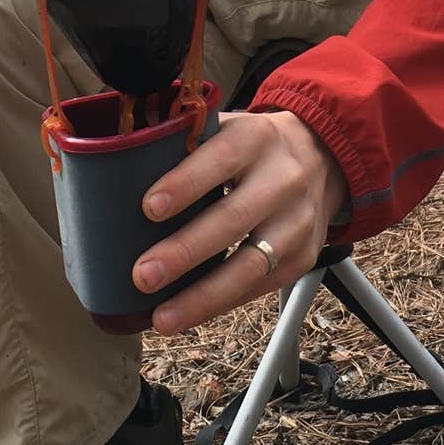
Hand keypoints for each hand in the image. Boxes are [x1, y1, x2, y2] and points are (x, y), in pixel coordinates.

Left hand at [133, 110, 347, 333]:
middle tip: (143, 275)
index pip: (220, 158)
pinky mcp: (303, 258)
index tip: (148, 208)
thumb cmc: (254, 148)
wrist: (323, 157)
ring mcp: (297, 222)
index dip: (185, 183)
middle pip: (234, 219)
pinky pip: (258, 288)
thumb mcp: (229, 127)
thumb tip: (119, 162)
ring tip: (162, 317)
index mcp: (256, 138)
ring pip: (251, 265)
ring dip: (204, 296)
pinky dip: (221, 305)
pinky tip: (188, 315)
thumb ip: (186, 142)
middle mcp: (283, 179)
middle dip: (185, 251)